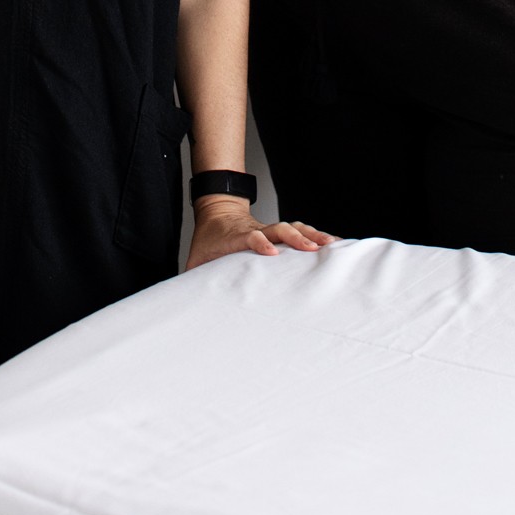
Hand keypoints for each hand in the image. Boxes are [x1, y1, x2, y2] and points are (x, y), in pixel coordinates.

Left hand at [185, 196, 338, 268]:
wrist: (216, 210)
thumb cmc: (208, 240)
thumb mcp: (196, 259)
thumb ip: (192, 279)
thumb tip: (183, 304)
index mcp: (236, 237)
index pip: (250, 236)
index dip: (260, 242)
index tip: (271, 252)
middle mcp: (256, 230)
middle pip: (278, 228)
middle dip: (296, 237)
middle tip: (313, 248)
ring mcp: (268, 229)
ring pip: (292, 227)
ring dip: (311, 234)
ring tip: (331, 244)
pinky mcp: (277, 232)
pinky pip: (298, 231)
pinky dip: (314, 235)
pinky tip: (331, 243)